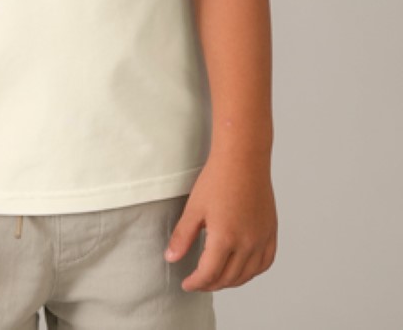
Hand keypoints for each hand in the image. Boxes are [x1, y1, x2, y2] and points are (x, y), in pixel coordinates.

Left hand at [164, 154, 276, 291]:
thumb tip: (171, 257)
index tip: (187, 283)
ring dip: (231, 281)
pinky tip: (243, 268)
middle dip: (211, 284)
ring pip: (247, 274)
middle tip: (198, 282)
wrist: (243, 158)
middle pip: (228, 278)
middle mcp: (247, 243)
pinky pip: (265, 262)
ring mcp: (261, 239)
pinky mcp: (270, 232)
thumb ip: (183, 236)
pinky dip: (252, 271)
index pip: (209, 274)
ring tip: (217, 278)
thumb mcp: (194, 208)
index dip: (196, 283)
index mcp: (225, 238)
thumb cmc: (219, 178)